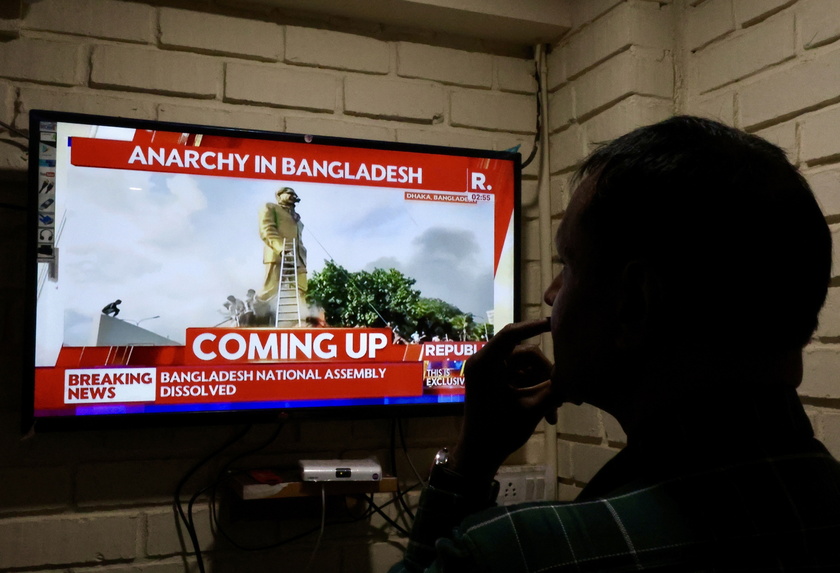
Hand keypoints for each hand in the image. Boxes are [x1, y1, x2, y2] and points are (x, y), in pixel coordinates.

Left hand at [450, 318, 556, 481]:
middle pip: (525, 354)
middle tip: (563, 394)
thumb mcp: (531, 409)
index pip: (511, 334)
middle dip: (546, 373)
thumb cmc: (499, 432)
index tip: (555, 322)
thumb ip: (554, 388)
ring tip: (554, 410)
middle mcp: (485, 362)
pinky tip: (548, 413)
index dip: (534, 326)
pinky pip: (521, 378)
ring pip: (527, 368)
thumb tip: (577, 373)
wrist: (479, 455)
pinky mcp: (496, 383)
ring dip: (542, 386)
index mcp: (485, 363)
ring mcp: (490, 373)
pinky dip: (534, 391)